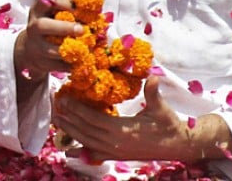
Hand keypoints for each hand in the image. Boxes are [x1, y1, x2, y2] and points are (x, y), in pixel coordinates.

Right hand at [13, 0, 82, 79]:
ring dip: (71, 50)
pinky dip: (72, 64)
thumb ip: (69, 10)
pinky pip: (59, 65)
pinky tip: (82, 60)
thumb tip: (96, 12)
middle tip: (82, 30)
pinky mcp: (42, 63)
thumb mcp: (53, 13)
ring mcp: (36, 46)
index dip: (63, 2)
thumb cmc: (51, 25)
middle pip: (43, 26)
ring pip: (51, 50)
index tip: (78, 8)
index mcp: (38, 10)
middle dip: (64, 28)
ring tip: (86, 48)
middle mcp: (34, 26)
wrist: (31, 49)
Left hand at [53, 76, 200, 162]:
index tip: (65, 99)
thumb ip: (153, 92)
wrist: (178, 146)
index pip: (93, 119)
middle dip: (68, 118)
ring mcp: (115, 152)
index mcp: (123, 131)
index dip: (77, 110)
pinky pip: (95, 154)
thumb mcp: (161, 108)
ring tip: (56, 120)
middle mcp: (115, 144)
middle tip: (54, 106)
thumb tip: (152, 76)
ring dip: (70, 131)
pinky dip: (81, 150)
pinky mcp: (117, 156)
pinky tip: (69, 151)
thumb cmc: (169, 125)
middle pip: (85, 130)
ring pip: (86, 142)